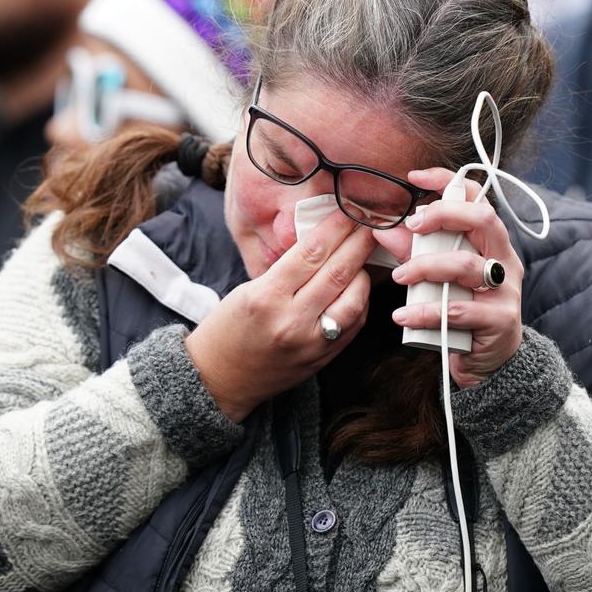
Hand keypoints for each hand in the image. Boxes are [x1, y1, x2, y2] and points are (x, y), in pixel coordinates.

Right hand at [186, 208, 374, 420]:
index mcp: (266, 297)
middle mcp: (291, 320)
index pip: (311, 253)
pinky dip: (359, 302)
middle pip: (337, 272)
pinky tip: (356, 288)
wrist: (220, 379)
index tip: (348, 212)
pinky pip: (352, 325)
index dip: (335, 228)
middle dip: (358, 243)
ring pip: (353, 300)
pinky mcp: (321, 359)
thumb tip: (321, 244)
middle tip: (371, 225)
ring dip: (363, 273)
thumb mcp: (248, 291)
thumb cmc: (228, 330)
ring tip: (363, 258)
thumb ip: (286, 270)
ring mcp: (310, 343)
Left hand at [375, 168, 525, 388]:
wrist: (487, 362)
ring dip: (426, 267)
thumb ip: (414, 252)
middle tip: (412, 225)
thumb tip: (382, 229)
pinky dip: (426, 311)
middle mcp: (503, 259)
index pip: (477, 197)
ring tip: (399, 277)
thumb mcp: (435, 277)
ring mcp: (505, 290)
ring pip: (467, 265)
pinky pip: (460, 310)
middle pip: (483, 220)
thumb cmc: (460, 311)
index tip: (413, 178)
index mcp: (490, 241)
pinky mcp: (500, 320)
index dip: (447, 181)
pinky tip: (404, 315)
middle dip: (443, 215)